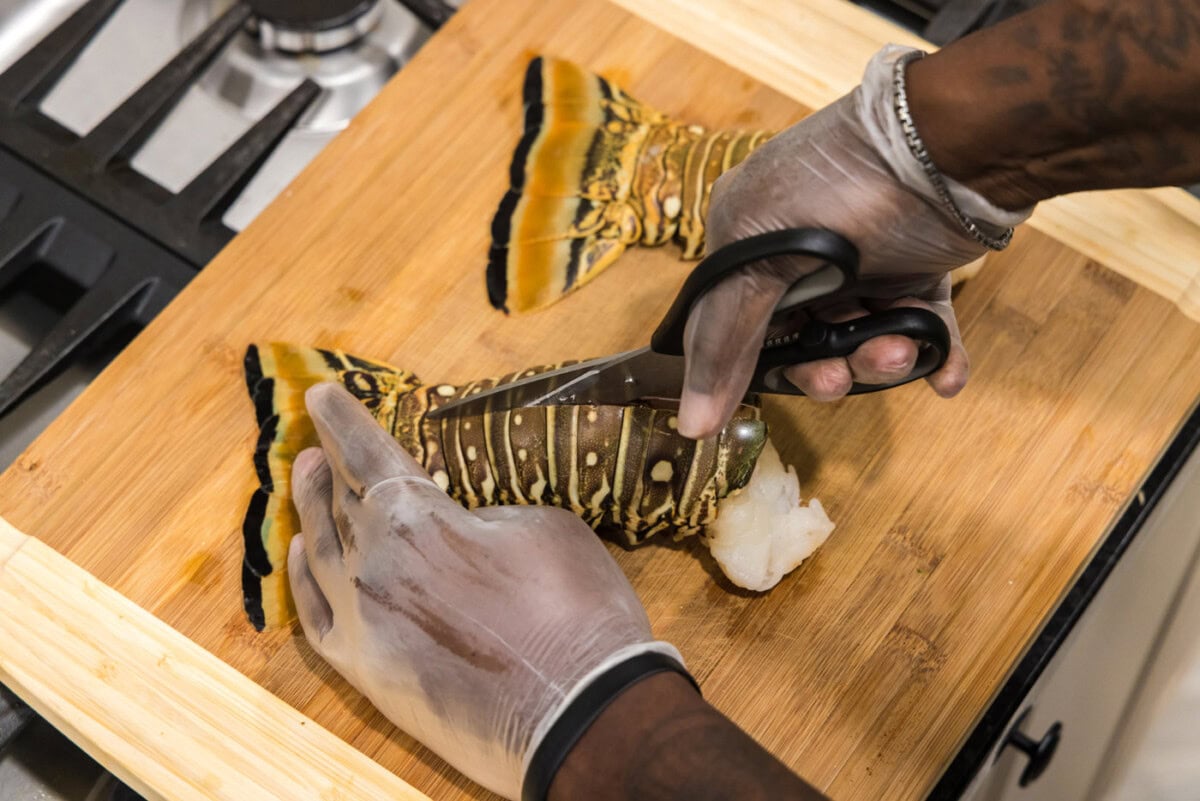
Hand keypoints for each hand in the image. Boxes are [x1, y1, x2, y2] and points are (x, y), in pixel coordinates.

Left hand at [288, 382, 676, 798]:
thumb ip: (484, 515)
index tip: (321, 395)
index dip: (344, 420)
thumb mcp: (544, 527)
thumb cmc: (575, 611)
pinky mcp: (366, 672)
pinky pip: (316, 616)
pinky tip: (301, 554)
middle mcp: (374, 565)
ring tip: (306, 483)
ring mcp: (363, 622)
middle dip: (327, 465)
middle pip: (339, 501)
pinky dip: (303, 579)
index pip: (368, 454)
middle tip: (317, 442)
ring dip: (311, 511)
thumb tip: (460, 523)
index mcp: (418, 519)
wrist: (582, 713)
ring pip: (320, 552)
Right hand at [677, 47, 1027, 438]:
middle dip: (825, 368)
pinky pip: (920, 329)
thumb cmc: (844, 187)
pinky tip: (947, 375)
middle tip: (840, 378)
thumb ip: (726, 342)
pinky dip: (935, 357)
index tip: (761, 400)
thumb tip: (692, 425)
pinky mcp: (916, 270)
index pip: (730, 325)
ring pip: (861, 340)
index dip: (744, 369)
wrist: (952, 144)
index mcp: (749, 240)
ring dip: (882, 360)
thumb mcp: (764, 259)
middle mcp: (801, 255)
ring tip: (904, 351)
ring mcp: (860, 265)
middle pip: (801, 342)